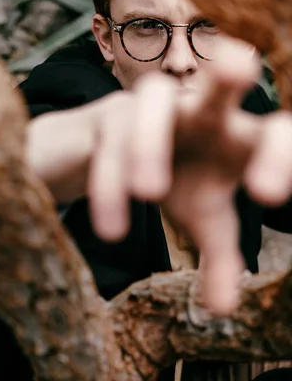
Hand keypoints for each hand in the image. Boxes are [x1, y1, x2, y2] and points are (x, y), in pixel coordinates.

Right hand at [26, 43, 291, 314]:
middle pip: (218, 85)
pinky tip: (112, 228)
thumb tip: (223, 313)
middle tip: (242, 67)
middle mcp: (196, 112)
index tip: (268, 196)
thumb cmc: (173, 179)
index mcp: (233, 137)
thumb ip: (219, 260)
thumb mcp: (200, 220)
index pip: (271, 134)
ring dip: (149, 142)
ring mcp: (149, 109)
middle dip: (228, 76)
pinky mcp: (105, 116)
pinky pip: (107, 140)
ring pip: (151, 101)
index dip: (279, 156)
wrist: (107, 156)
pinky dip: (109, 180)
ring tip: (149, 194)